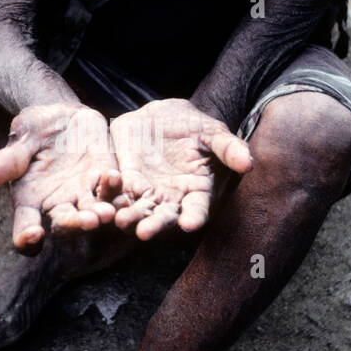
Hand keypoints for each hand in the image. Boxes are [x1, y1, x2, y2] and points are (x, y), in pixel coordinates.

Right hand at [0, 104, 121, 251]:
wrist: (64, 116)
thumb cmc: (34, 128)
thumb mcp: (22, 137)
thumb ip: (9, 159)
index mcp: (29, 200)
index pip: (25, 226)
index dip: (26, 237)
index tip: (34, 234)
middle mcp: (56, 205)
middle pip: (64, 225)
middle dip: (76, 225)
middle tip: (87, 221)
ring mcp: (83, 197)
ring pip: (93, 213)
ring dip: (101, 214)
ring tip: (108, 212)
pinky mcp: (105, 182)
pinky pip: (113, 192)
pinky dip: (118, 192)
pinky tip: (121, 183)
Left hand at [109, 98, 251, 239]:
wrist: (163, 117)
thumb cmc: (194, 127)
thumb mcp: (214, 133)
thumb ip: (229, 148)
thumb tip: (248, 163)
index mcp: (197, 192)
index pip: (197, 210)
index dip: (194, 217)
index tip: (190, 224)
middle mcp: (172, 200)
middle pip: (164, 217)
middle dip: (155, 225)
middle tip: (145, 233)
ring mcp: (147, 194)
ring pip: (137, 210)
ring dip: (129, 216)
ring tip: (121, 220)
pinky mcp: (125, 183)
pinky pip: (115, 192)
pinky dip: (109, 195)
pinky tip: (102, 197)